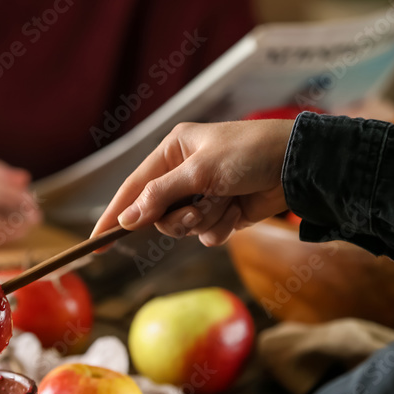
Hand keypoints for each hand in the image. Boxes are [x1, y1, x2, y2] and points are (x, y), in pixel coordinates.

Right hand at [92, 120, 294, 246]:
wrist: (297, 166)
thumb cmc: (248, 153)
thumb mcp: (199, 171)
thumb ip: (159, 195)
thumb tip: (126, 218)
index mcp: (173, 151)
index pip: (133, 187)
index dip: (115, 214)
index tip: (96, 242)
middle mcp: (184, 172)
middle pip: (157, 214)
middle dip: (177, 218)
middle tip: (196, 211)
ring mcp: (203, 193)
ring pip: (182, 227)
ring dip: (203, 221)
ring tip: (224, 205)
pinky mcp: (222, 211)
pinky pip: (206, 234)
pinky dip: (220, 228)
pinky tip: (236, 213)